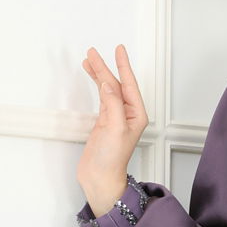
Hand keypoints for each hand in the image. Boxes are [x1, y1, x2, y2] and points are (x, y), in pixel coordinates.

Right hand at [77, 44, 148, 215]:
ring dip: (99, 74)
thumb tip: (109, 83)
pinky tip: (92, 77)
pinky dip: (96, 85)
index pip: (130, 84)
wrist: (100, 177)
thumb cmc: (112, 159)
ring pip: (108, 89)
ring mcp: (116, 117)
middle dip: (106, 67)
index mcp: (137, 115)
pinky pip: (101, 97)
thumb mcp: (114, 128)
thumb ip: (113, 103)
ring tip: (88, 60)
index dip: (124, 66)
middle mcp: (128, 114)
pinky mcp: (104, 121)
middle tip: (93, 52)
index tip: (119, 49)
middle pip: (117, 84)